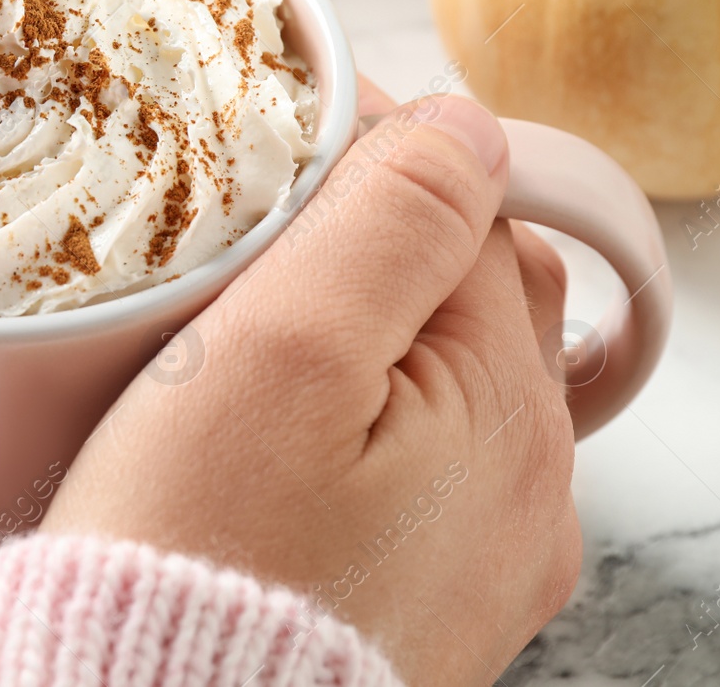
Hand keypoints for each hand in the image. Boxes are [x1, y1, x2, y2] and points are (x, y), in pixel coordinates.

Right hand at [41, 80, 577, 686]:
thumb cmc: (196, 552)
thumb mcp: (283, 357)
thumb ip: (387, 225)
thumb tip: (462, 125)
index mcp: (506, 417)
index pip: (470, 217)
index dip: (378, 161)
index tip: (277, 145)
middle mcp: (523, 493)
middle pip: (465, 297)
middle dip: (375, 243)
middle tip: (255, 234)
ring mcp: (475, 554)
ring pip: (436, 380)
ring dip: (364, 330)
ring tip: (255, 325)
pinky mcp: (417, 594)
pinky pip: (408, 463)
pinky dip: (355, 416)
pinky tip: (279, 428)